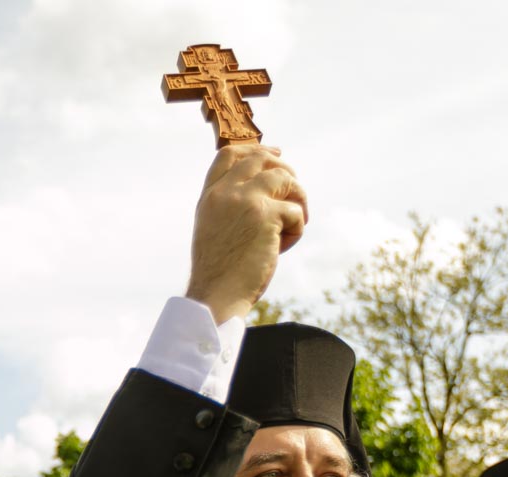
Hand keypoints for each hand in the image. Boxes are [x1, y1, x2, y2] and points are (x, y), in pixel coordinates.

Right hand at [185, 144, 307, 325]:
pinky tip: (282, 248)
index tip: (276, 154)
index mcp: (210, 196)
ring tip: (290, 227)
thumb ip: (230, 207)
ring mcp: (245, 200)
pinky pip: (296, 211)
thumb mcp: (214, 230)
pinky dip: (296, 230)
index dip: (256, 149)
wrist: (216, 296)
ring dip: (297, 201)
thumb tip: (266, 188)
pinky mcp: (266, 215)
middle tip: (295, 192)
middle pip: (262, 159)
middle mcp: (226, 192)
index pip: (230, 155)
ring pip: (285, 179)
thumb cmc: (218, 273)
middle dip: (285, 170)